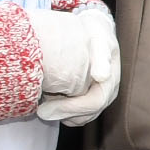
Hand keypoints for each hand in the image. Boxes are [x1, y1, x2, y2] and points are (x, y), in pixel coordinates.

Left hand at [35, 3, 121, 124]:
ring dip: (61, 114)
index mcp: (110, 79)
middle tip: (39, 109)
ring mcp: (97, 97)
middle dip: (61, 114)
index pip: (94, 102)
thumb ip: (101, 55)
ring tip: (44, 101)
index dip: (70, 108)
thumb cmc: (93, 33)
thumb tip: (101, 76)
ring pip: (80, 118)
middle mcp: (107, 92)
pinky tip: (50, 98)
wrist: (92, 31)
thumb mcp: (98, 37)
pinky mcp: (87, 99)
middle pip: (86, 115)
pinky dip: (62, 112)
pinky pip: (75, 116)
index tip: (44, 107)